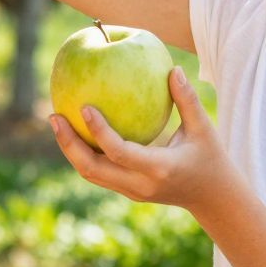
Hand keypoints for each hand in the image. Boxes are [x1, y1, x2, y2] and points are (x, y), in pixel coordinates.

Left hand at [48, 68, 230, 216]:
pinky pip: (97, 173)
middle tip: (54, 115)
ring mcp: (131, 191)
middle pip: (92, 169)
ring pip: (90, 174)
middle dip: (69, 144)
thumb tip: (172, 69)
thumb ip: (187, 100)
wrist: (211, 197)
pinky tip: (74, 130)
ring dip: (70, 150)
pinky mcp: (126, 191)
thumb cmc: (209, 157)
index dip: (99, 131)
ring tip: (57, 121)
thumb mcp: (204, 128)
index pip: (120, 152)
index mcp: (158, 168)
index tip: (84, 106)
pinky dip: (82, 153)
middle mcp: (140, 184)